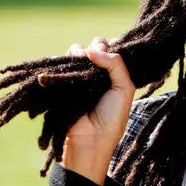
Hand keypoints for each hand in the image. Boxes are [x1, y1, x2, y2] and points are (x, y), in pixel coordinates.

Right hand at [59, 37, 134, 184]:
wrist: (89, 140)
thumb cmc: (111, 117)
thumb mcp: (124, 89)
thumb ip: (116, 64)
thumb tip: (92, 49)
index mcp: (114, 76)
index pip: (111, 51)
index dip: (109, 46)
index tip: (110, 47)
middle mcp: (97, 75)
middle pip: (93, 48)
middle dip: (94, 46)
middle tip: (94, 56)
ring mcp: (79, 79)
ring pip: (76, 54)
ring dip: (78, 52)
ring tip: (81, 60)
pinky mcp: (62, 84)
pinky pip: (60, 65)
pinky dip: (62, 60)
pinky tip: (67, 61)